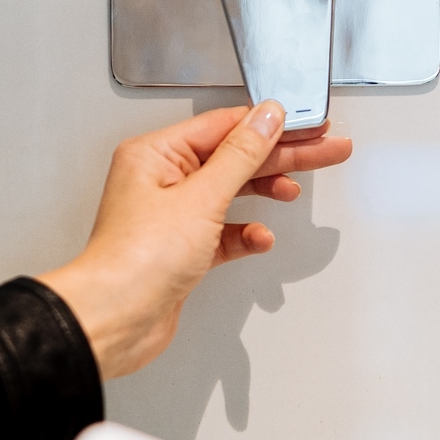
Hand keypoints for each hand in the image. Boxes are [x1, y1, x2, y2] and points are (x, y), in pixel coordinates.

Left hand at [40, 104, 352, 378]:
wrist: (115, 321)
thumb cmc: (135, 260)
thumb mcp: (201, 197)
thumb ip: (240, 156)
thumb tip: (265, 118)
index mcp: (156, 155)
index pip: (223, 127)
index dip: (270, 125)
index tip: (307, 126)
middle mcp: (161, 181)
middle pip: (233, 158)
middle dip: (281, 157)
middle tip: (324, 151)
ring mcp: (171, 217)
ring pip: (230, 193)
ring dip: (264, 192)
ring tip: (295, 190)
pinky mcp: (181, 251)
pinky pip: (223, 233)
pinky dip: (245, 234)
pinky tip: (260, 238)